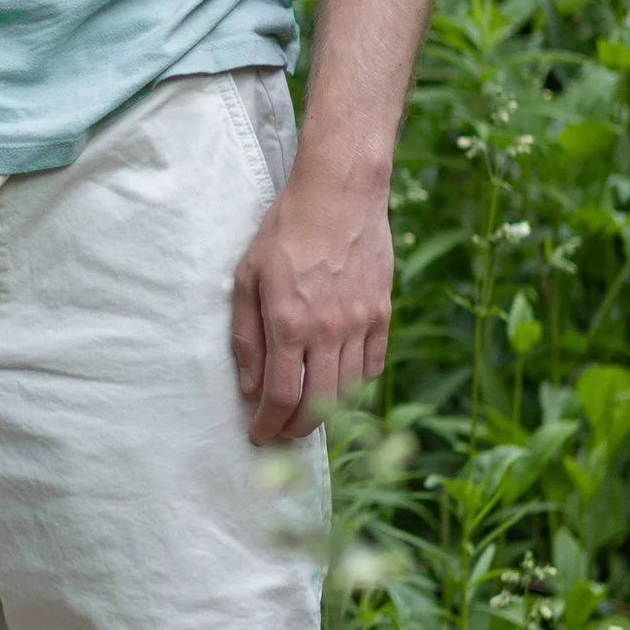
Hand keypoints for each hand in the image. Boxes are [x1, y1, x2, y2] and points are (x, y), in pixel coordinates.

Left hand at [233, 159, 393, 442]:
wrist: (339, 193)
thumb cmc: (284, 230)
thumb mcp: (247, 277)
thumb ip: (246, 337)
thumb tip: (249, 388)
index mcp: (289, 322)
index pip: (281, 396)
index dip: (268, 425)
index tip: (258, 436)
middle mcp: (328, 330)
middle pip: (319, 404)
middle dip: (297, 428)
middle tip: (282, 432)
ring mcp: (361, 323)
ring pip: (349, 390)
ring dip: (328, 411)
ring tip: (308, 413)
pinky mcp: (382, 312)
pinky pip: (374, 365)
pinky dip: (356, 384)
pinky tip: (339, 382)